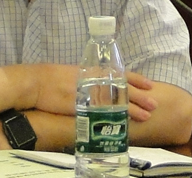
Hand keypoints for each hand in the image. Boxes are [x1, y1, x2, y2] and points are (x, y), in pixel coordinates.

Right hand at [28, 65, 157, 120]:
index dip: (136, 79)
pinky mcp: (83, 105)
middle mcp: (94, 80)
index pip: (120, 73)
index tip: (150, 83)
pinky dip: (115, 116)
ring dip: (132, 108)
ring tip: (146, 115)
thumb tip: (99, 82)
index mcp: (93, 70)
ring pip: (117, 100)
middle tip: (154, 103)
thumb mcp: (73, 71)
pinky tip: (124, 122)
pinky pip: (103, 111)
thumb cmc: (51, 77)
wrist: (36, 82)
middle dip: (140, 96)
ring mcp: (90, 93)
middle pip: (123, 88)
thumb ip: (88, 76)